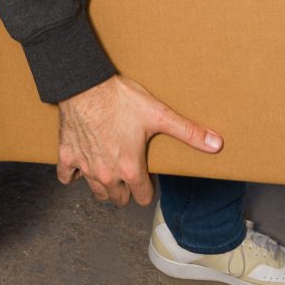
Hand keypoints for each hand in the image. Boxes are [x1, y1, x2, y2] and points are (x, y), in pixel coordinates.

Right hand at [56, 75, 221, 205]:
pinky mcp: (66, 156)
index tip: (148, 176)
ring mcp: (85, 167)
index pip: (143, 197)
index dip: (148, 188)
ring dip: (104, 185)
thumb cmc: (121, 99)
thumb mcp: (159, 114)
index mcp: (131, 170)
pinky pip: (66, 177)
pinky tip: (80, 164)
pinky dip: (72, 174)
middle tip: (130, 171)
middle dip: (126, 189)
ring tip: (110, 170)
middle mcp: (107, 175)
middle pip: (119, 198)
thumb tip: (217, 144)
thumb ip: (189, 132)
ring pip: (96, 191)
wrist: (85, 85)